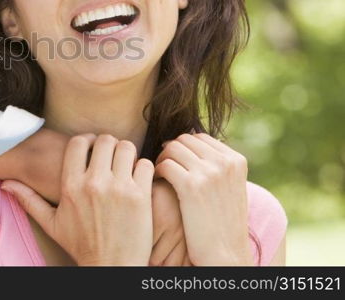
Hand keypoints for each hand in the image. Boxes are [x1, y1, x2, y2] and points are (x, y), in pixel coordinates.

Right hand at [1, 134, 153, 264]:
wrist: (111, 267)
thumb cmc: (81, 245)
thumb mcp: (51, 223)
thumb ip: (29, 199)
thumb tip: (5, 184)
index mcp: (71, 186)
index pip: (79, 141)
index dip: (87, 140)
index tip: (93, 148)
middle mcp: (94, 183)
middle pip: (105, 140)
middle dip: (109, 145)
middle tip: (111, 156)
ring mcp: (119, 189)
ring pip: (126, 147)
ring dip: (127, 154)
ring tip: (126, 165)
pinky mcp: (140, 196)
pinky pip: (145, 164)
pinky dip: (144, 168)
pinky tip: (139, 178)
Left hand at [155, 133, 252, 264]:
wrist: (225, 254)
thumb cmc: (221, 223)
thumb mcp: (228, 188)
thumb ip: (215, 166)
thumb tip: (187, 144)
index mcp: (236, 160)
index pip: (199, 137)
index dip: (183, 147)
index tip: (175, 161)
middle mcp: (225, 162)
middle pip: (184, 140)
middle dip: (171, 151)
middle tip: (164, 167)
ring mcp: (209, 172)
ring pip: (172, 149)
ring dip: (161, 160)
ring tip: (160, 175)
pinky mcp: (192, 185)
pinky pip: (164, 164)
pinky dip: (156, 171)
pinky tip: (157, 183)